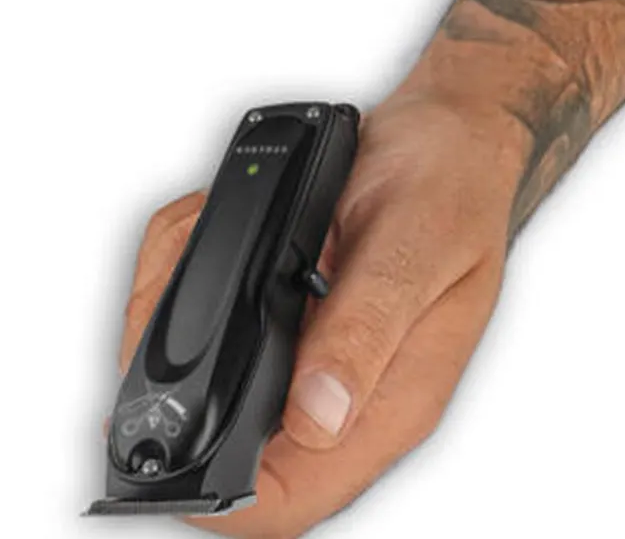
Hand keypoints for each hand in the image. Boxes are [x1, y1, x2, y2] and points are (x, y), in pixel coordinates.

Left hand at [117, 91, 529, 538]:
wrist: (452, 132)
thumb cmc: (454, 180)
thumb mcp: (418, 244)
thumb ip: (367, 330)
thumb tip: (315, 419)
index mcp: (394, 397)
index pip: (294, 497)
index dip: (216, 495)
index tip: (164, 433)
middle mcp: (350, 389)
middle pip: (231, 447)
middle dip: (178, 373)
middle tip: (178, 290)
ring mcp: (317, 354)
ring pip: (209, 378)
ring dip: (178, 307)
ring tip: (209, 232)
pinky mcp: (295, 318)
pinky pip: (214, 320)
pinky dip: (189, 263)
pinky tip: (222, 221)